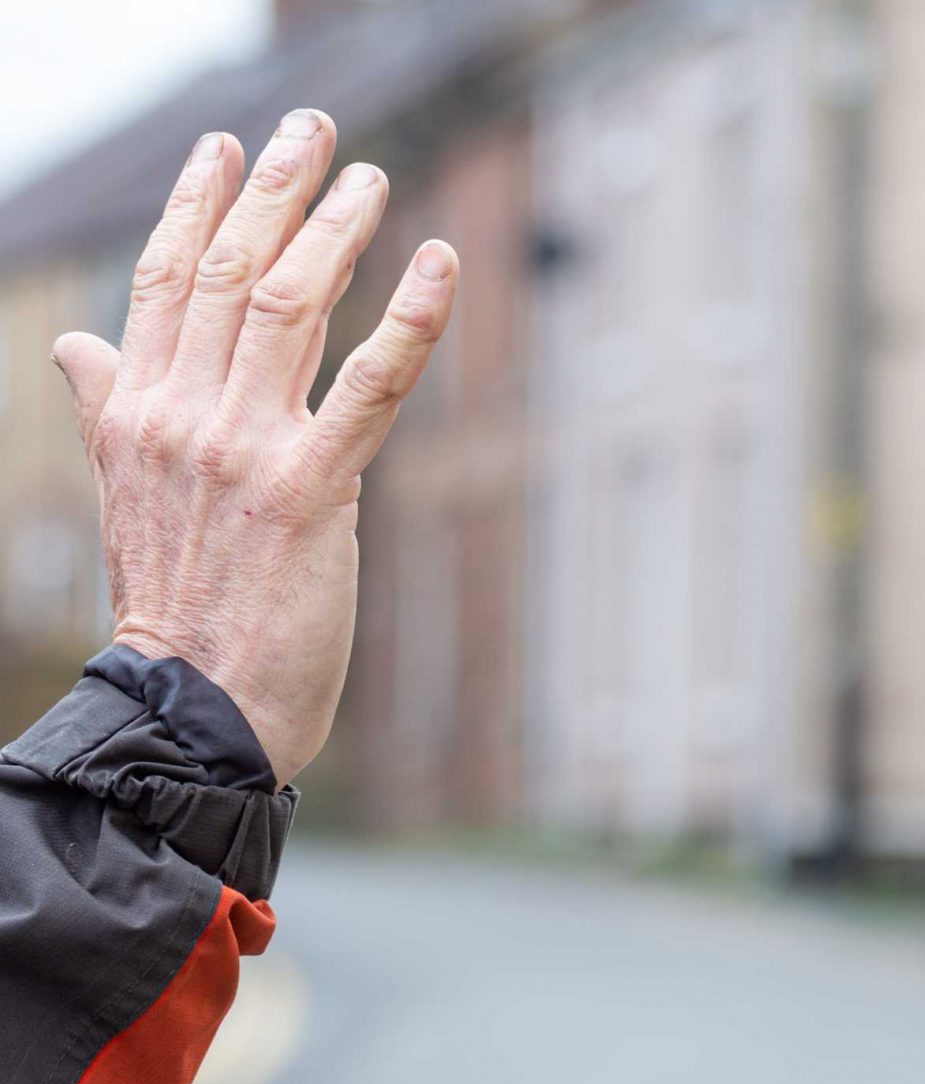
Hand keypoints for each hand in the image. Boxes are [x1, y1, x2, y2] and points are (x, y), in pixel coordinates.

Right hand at [52, 111, 457, 786]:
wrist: (196, 705)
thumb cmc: (179, 606)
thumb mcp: (129, 495)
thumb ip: (109, 407)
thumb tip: (75, 344)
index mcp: (135, 413)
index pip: (164, 282)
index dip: (196, 206)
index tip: (223, 148)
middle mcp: (182, 417)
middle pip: (231, 274)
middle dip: (273, 192)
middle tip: (312, 129)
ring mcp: (244, 449)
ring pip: (293, 307)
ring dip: (337, 231)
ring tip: (372, 180)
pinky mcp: (311, 488)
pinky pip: (370, 384)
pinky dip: (411, 319)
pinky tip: (441, 264)